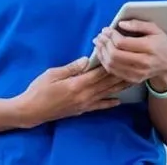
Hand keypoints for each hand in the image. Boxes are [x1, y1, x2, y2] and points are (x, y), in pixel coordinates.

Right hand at [16, 57, 130, 127]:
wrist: (32, 110)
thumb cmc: (39, 89)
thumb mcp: (52, 74)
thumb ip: (71, 68)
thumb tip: (87, 60)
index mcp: (77, 84)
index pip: (99, 73)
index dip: (110, 64)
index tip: (119, 55)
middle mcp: (85, 95)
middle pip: (107, 84)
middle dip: (120, 74)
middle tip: (133, 66)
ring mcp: (85, 104)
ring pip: (107, 94)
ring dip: (120, 87)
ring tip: (132, 80)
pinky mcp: (82, 110)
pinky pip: (100, 106)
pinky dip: (110, 103)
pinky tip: (118, 100)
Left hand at [93, 20, 166, 89]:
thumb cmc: (161, 45)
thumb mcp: (155, 30)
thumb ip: (138, 24)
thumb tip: (121, 23)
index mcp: (150, 48)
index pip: (122, 43)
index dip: (111, 35)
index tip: (106, 29)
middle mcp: (144, 62)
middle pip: (114, 54)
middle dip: (104, 43)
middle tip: (100, 36)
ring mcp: (138, 73)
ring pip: (111, 64)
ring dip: (101, 52)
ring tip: (98, 43)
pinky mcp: (133, 79)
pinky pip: (113, 71)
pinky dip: (104, 61)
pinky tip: (102, 53)